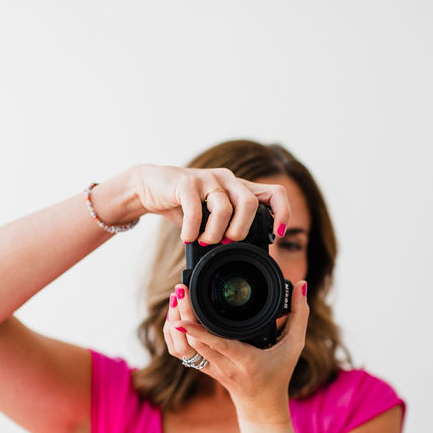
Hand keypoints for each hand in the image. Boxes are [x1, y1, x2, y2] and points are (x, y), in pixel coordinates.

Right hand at [129, 164, 292, 244]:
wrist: (150, 187)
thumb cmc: (185, 204)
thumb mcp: (212, 215)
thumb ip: (228, 225)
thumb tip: (242, 252)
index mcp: (240, 188)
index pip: (275, 194)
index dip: (282, 213)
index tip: (277, 235)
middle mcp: (228, 180)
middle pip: (251, 203)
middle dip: (241, 230)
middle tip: (227, 243)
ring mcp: (208, 179)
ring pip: (225, 208)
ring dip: (215, 233)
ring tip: (204, 242)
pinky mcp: (186, 183)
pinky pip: (195, 210)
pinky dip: (193, 230)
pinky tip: (187, 237)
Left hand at [163, 280, 309, 423]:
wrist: (261, 404)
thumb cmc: (279, 372)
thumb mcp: (295, 345)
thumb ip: (300, 315)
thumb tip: (302, 284)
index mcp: (247, 361)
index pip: (219, 345)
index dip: (199, 332)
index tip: (184, 318)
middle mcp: (224, 366)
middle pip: (195, 343)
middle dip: (183, 315)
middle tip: (181, 290)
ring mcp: (210, 368)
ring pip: (182, 349)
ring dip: (173, 324)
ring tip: (176, 299)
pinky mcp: (201, 367)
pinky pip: (179, 353)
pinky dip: (172, 335)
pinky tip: (173, 315)